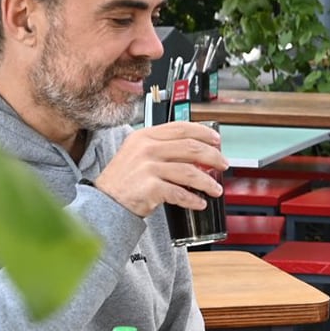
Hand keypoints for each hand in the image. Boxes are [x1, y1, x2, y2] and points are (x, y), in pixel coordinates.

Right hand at [94, 122, 225, 218]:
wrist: (106, 202)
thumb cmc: (124, 180)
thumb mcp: (138, 153)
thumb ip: (162, 148)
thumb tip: (195, 151)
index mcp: (145, 136)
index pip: (181, 127)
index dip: (203, 132)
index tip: (217, 140)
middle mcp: (147, 148)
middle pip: (190, 148)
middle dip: (213, 156)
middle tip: (223, 165)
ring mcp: (147, 167)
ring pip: (189, 171)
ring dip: (207, 182)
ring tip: (216, 189)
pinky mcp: (150, 187)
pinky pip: (179, 193)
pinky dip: (193, 199)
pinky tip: (199, 203)